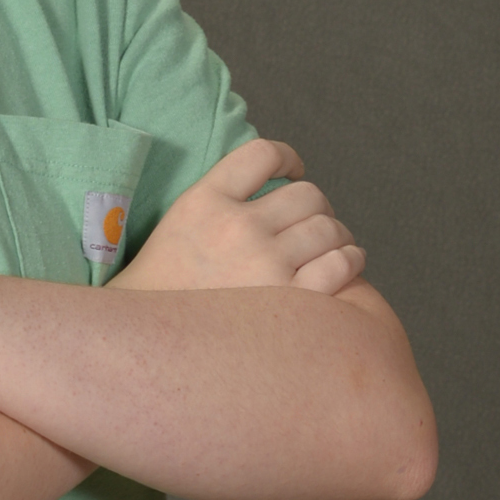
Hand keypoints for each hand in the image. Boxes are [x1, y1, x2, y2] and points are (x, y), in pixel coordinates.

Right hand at [116, 138, 365, 295]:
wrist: (151, 346)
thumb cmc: (168, 289)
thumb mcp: (179, 224)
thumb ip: (220, 198)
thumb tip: (274, 182)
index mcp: (204, 201)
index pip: (263, 154)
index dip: (287, 158)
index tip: (292, 172)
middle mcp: (236, 227)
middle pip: (307, 194)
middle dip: (315, 206)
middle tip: (309, 223)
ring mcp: (264, 264)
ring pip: (328, 227)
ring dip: (335, 234)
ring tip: (328, 246)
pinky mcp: (289, 301)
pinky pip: (340, 264)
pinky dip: (349, 259)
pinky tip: (342, 263)